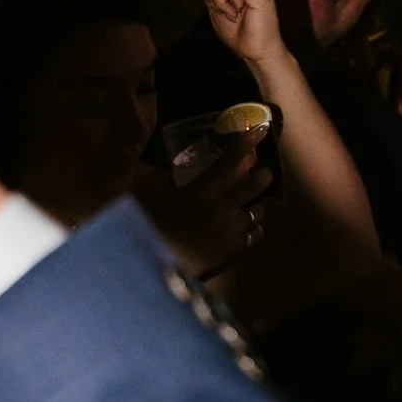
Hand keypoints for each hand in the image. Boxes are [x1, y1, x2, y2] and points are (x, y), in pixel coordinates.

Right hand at [138, 128, 273, 273]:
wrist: (147, 271)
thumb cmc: (141, 229)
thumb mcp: (139, 195)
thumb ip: (152, 175)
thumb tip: (160, 161)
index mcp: (199, 193)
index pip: (228, 162)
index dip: (245, 144)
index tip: (261, 130)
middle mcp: (220, 211)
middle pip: (253, 187)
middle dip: (261, 176)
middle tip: (263, 172)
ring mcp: (228, 234)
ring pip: (257, 213)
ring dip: (256, 204)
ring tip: (251, 203)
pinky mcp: (230, 254)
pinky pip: (252, 237)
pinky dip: (252, 229)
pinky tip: (246, 227)